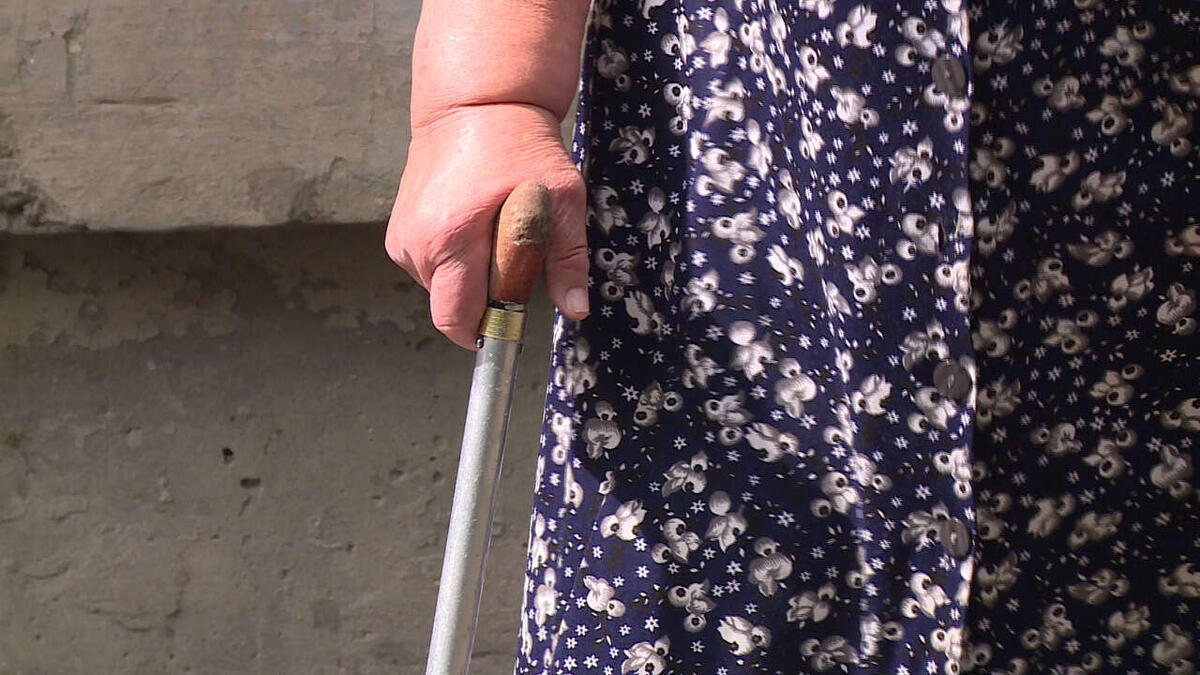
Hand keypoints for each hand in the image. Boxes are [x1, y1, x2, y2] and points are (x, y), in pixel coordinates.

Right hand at [385, 102, 589, 349]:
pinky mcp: (398, 230)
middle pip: (449, 306)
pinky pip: (428, 267)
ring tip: (490, 234)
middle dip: (481, 301)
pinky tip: (470, 227)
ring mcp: (401, 236)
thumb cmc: (522, 147)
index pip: (455, 317)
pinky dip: (452, 261)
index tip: (508, 325)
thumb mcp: (562, 198)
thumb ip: (567, 258)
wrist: (475, 103)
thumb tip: (577, 310)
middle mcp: (415, 243)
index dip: (484, 331)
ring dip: (467, 279)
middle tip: (510, 262)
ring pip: (438, 288)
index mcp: (450, 239)